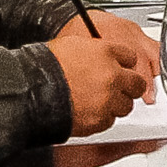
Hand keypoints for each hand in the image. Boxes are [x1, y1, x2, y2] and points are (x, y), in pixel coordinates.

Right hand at [48, 12, 155, 133]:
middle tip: (119, 88)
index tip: (121, 67)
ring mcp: (107, 100)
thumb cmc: (43, 68)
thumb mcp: (70, 45)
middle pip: (137, 83)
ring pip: (126, 105)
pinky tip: (88, 111)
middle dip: (129, 86)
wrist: (29, 92)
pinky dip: (102, 118)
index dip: (124, 63)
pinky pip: (110, 120)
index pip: (131, 56)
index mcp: (105, 53)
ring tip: (99, 101)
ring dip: (116, 104)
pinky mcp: (100, 120)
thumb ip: (93, 50)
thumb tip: (99, 55)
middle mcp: (111, 76)